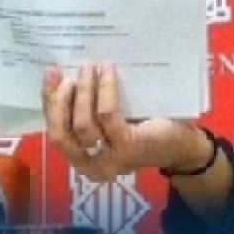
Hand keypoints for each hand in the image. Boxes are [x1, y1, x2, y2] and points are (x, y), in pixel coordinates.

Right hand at [41, 62, 209, 181]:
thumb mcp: (111, 122)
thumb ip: (89, 110)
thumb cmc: (145, 128)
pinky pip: (107, 116)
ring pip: (82, 124)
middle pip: (60, 133)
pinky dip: (105, 91)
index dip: (49, 104)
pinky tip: (108, 72)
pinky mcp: (128, 146)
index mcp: (82, 160)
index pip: (56, 134)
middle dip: (59, 100)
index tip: (51, 75)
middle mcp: (91, 165)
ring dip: (84, 91)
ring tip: (90, 67)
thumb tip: (69, 75)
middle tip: (67, 72)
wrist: (183, 144)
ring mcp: (109, 159)